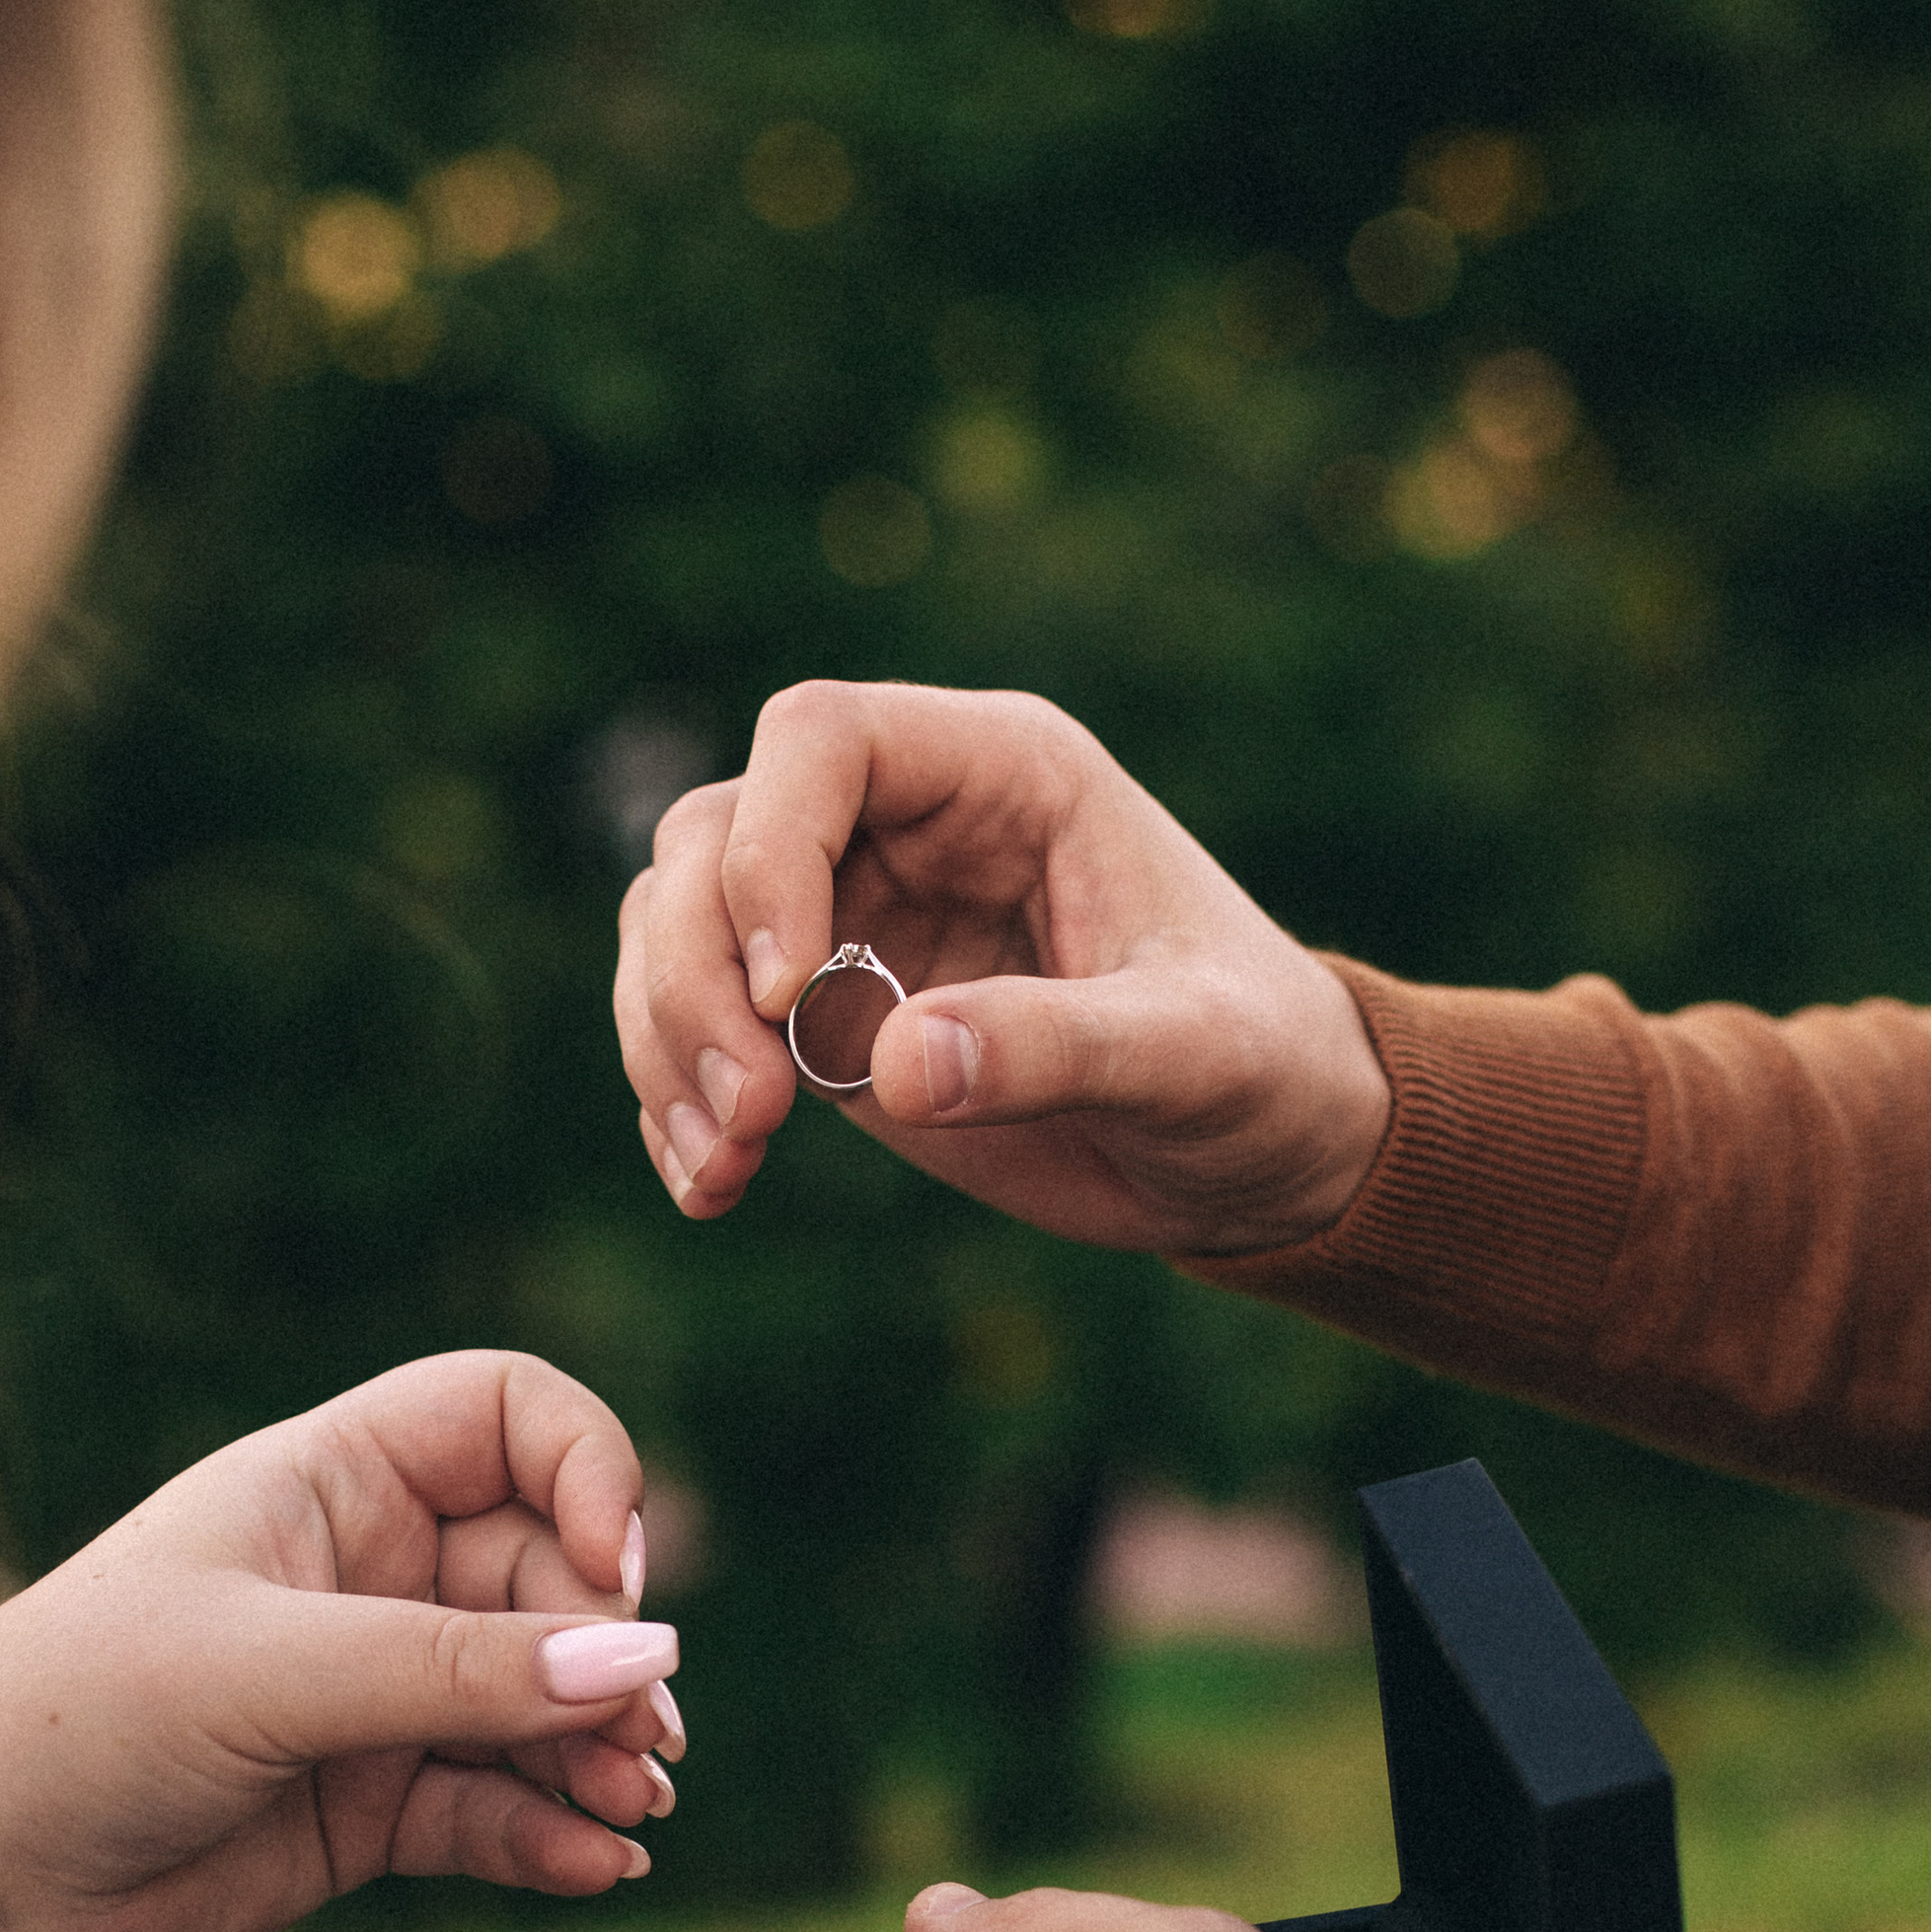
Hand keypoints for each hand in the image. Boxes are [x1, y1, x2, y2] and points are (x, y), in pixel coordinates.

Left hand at [0, 1351, 681, 1931]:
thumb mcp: (267, 1672)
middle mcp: (363, 1574)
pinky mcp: (366, 1811)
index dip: (587, 1473)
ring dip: (599, 1753)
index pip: (507, 1417)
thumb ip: (458, 1670)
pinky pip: (495, 1806)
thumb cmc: (72, 1721)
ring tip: (634, 1812)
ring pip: (538, 1702)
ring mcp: (369, 1695)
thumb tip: (646, 1661)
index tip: (612, 1575)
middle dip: (606, 1654)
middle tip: (638, 1745)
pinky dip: (552, 1834)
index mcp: (325, 1482)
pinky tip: (590, 1867)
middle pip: (549, 1575)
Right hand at [615, 680, 1390, 1252]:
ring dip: (669, 1045)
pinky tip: (712, 1191)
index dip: (771, 850)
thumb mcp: (1192, 1058)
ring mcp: (849, 921)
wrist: (1260, 1153)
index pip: (819, 740)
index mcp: (1002, 774)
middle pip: (713, 840)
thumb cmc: (1261, 1069)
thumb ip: (1057, 1047)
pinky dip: (676, 1106)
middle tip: (754, 1116)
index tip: (791, 997)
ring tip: (726, 1167)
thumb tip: (894, 1066)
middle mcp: (904, 827)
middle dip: (696, 976)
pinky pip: (695, 1027)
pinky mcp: (822, 1022)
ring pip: (676, 927)